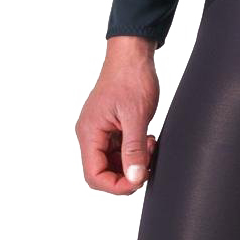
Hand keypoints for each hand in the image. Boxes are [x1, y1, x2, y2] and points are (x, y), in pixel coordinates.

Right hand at [76, 36, 160, 193]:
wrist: (132, 54)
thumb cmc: (131, 78)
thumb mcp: (136, 116)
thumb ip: (134, 150)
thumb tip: (136, 178)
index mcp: (89, 132)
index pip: (94, 176)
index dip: (116, 185)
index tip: (139, 180)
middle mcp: (90, 134)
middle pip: (102, 172)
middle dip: (126, 174)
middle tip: (148, 161)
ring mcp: (99, 130)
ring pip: (111, 163)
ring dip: (132, 162)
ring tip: (149, 145)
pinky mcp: (109, 126)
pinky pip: (117, 150)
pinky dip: (132, 151)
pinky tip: (146, 140)